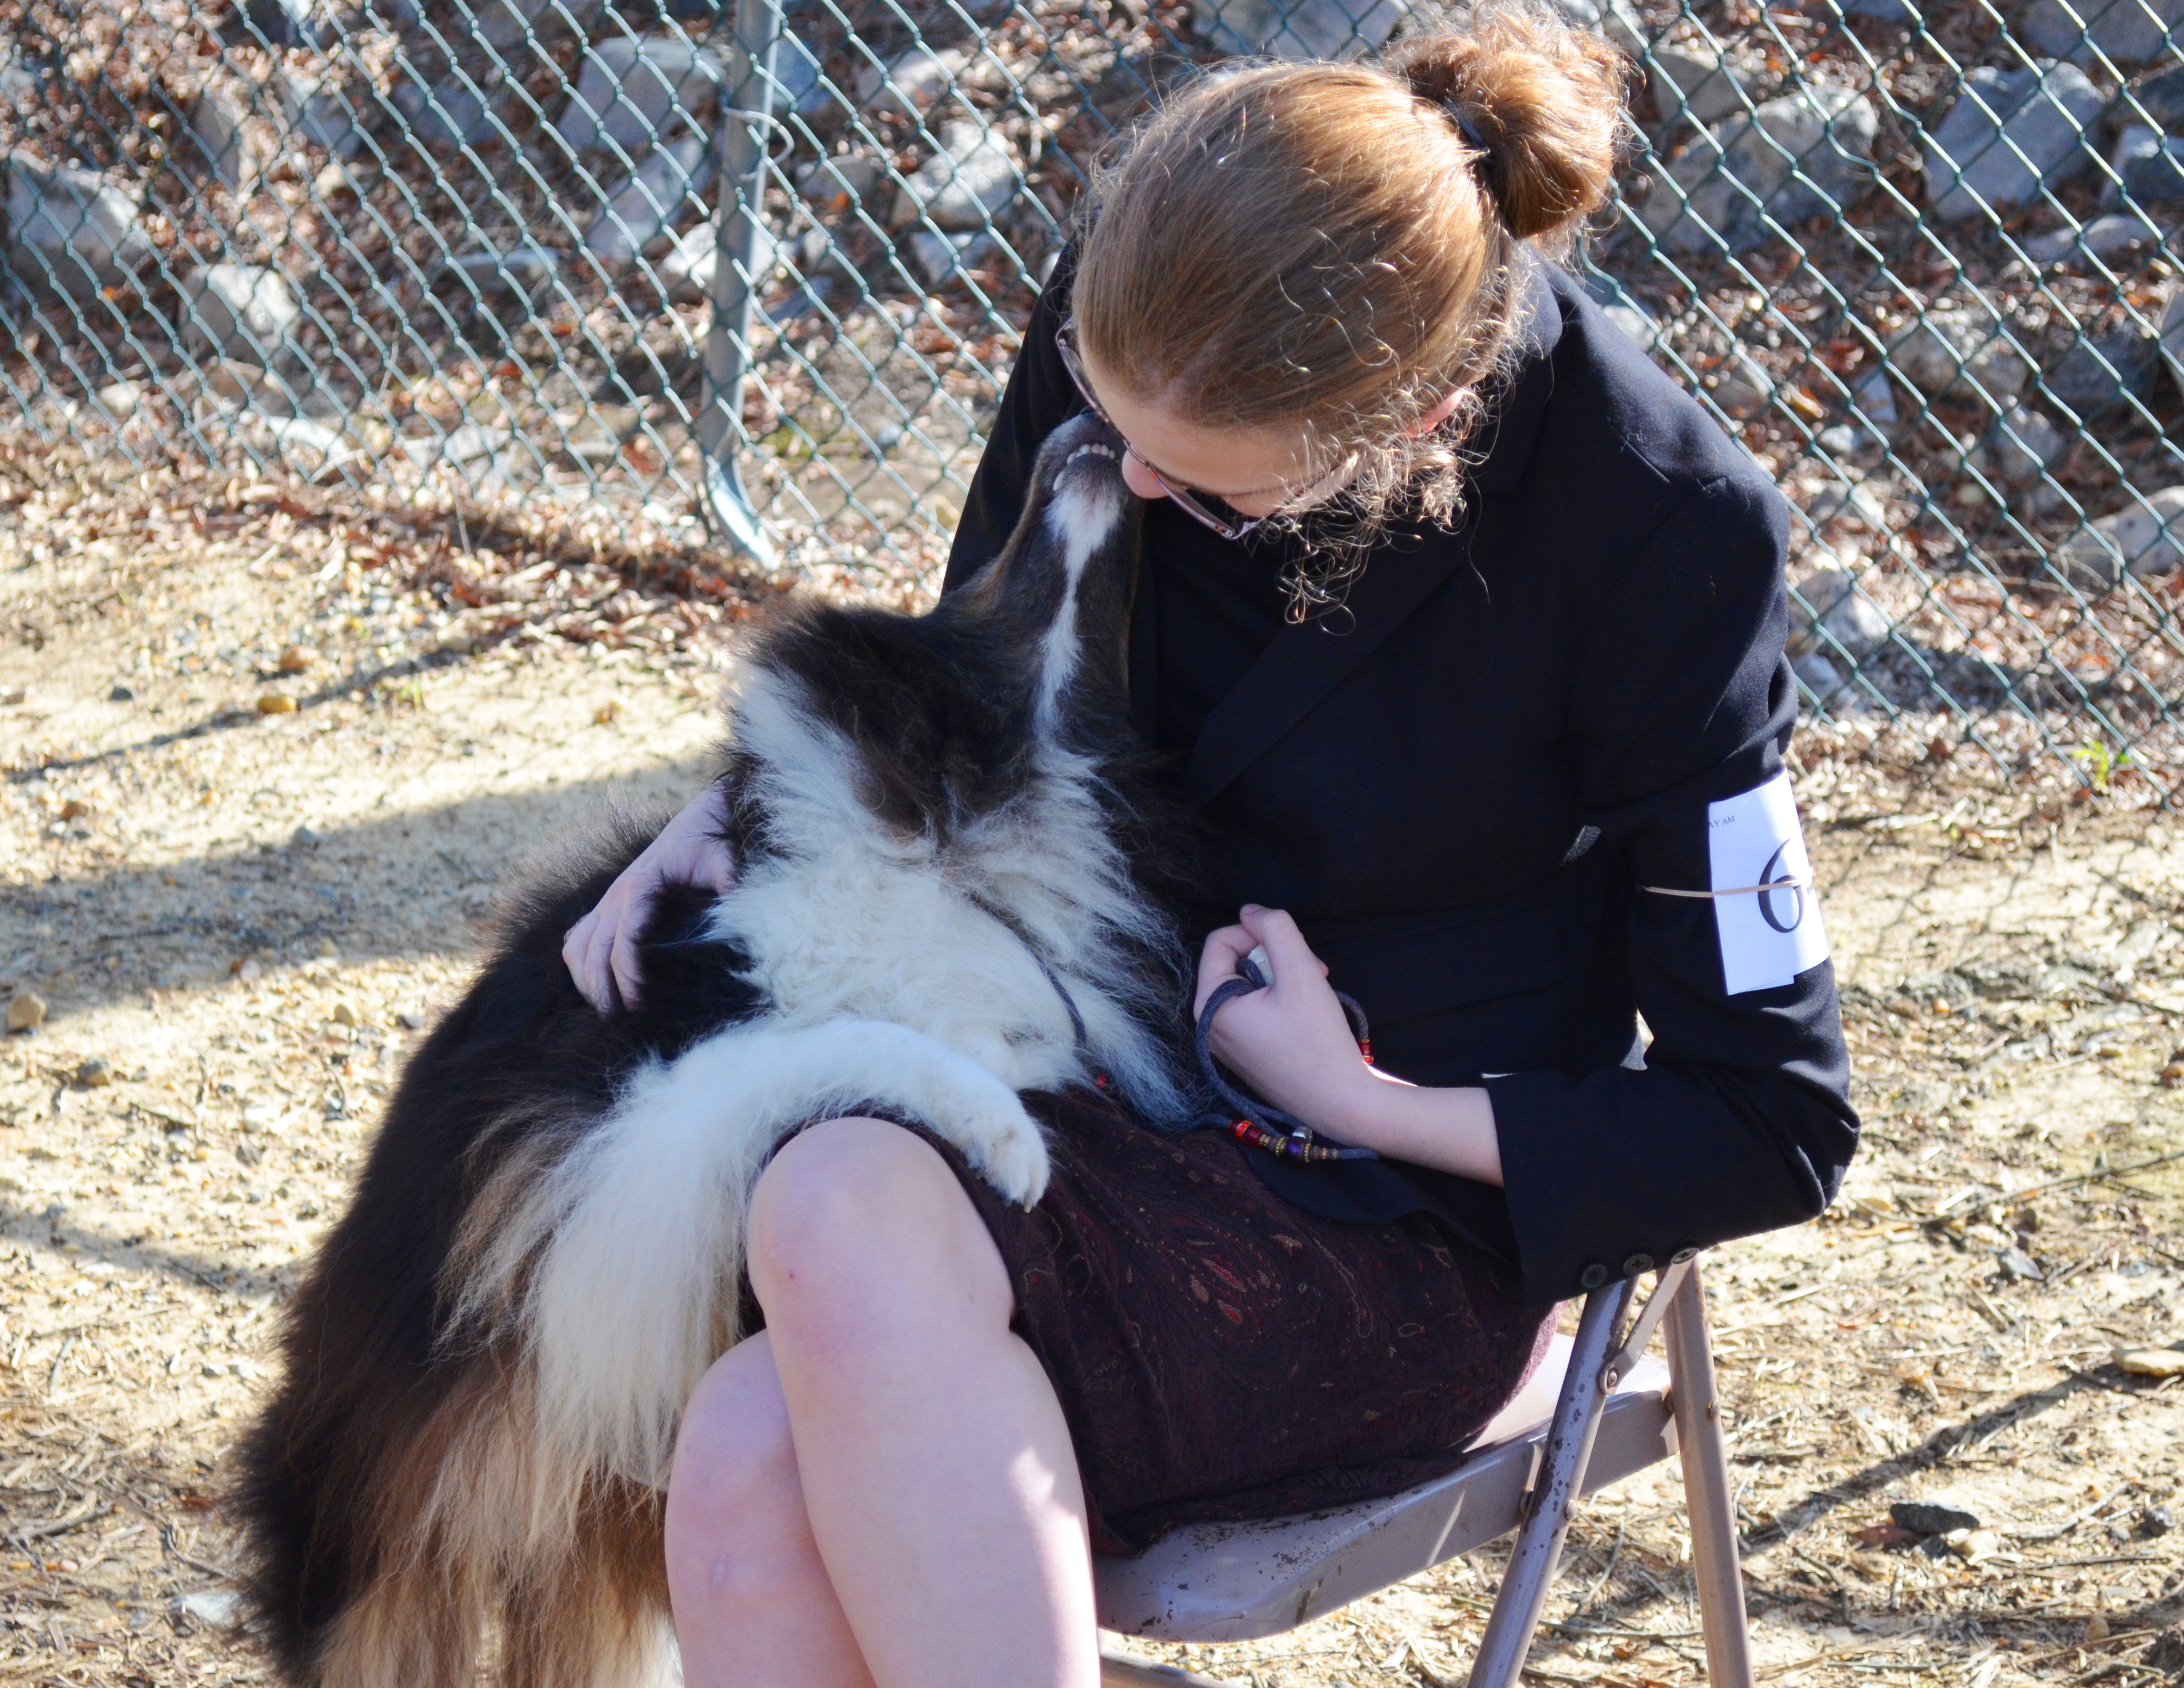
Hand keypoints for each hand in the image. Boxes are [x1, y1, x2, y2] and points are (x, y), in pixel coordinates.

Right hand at [562, 786, 736, 1012]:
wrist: (696, 824)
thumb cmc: (709, 846)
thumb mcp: (723, 863)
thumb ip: (728, 886)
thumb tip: (739, 922)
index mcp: (640, 886)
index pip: (624, 938)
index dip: (627, 974)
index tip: (638, 1003)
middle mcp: (616, 895)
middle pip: (595, 950)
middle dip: (602, 988)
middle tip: (618, 1020)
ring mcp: (607, 900)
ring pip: (578, 946)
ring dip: (585, 980)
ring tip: (604, 1011)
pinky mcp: (606, 906)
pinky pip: (577, 938)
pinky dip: (578, 965)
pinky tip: (591, 987)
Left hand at [1195, 906, 1377, 1135]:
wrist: (1342, 1104)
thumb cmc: (1319, 1042)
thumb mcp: (1302, 973)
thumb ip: (1276, 931)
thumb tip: (1252, 910)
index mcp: (1210, 1006)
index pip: (1220, 942)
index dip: (1259, 934)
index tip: (1296, 950)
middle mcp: (1209, 1027)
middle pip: (1235, 963)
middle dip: (1277, 959)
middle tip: (1314, 973)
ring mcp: (1226, 1045)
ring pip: (1250, 985)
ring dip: (1284, 979)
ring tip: (1315, 993)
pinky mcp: (1246, 1055)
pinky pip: (1256, 1010)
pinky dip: (1282, 1003)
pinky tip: (1307, 1016)